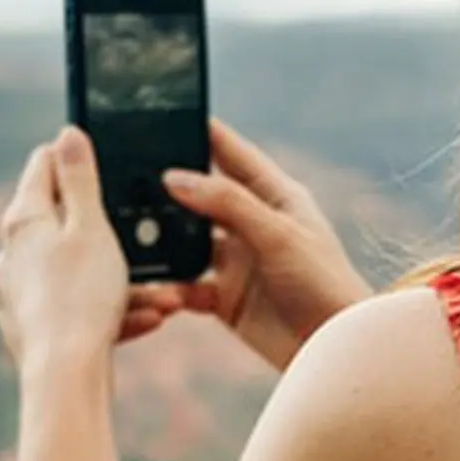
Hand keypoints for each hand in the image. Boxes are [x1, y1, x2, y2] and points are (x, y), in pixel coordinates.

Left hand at [0, 127, 134, 371]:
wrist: (65, 377)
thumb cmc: (81, 298)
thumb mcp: (92, 227)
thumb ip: (80, 178)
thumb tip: (68, 134)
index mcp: (23, 221)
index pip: (43, 165)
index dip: (79, 158)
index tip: (111, 164)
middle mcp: (12, 253)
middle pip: (66, 222)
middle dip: (115, 233)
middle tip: (148, 245)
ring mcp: (19, 292)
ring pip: (79, 271)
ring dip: (122, 279)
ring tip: (161, 296)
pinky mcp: (32, 325)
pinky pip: (77, 306)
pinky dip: (110, 308)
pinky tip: (145, 319)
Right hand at [126, 118, 372, 369]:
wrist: (333, 348)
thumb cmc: (324, 283)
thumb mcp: (278, 235)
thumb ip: (228, 204)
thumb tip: (176, 177)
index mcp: (275, 197)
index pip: (233, 154)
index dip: (204, 133)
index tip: (168, 112)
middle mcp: (253, 224)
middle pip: (202, 197)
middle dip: (168, 189)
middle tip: (126, 176)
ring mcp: (238, 262)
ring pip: (187, 242)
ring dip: (163, 241)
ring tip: (128, 233)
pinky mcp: (226, 299)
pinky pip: (186, 286)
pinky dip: (170, 286)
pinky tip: (156, 287)